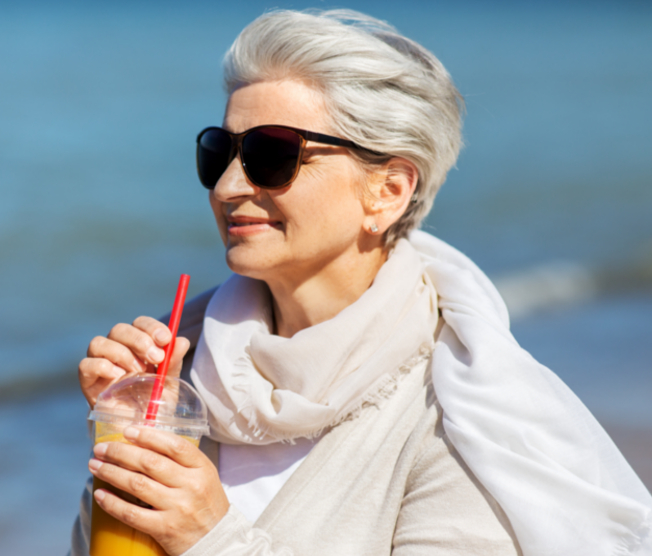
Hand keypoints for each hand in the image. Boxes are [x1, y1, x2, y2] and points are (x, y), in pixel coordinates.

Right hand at [79, 316, 190, 407]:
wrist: (139, 432)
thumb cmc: (155, 404)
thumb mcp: (169, 384)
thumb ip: (173, 362)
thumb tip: (183, 340)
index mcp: (138, 347)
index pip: (140, 324)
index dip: (151, 326)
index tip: (166, 339)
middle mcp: (117, 351)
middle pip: (119, 329)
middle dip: (139, 340)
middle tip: (156, 358)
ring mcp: (101, 365)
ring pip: (99, 342)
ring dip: (121, 353)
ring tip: (138, 372)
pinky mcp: (88, 382)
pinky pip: (86, 365)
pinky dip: (102, 366)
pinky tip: (119, 377)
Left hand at [89, 426, 228, 555]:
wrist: (218, 541)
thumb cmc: (206, 504)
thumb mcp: (204, 477)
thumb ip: (182, 461)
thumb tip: (146, 443)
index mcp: (202, 468)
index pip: (174, 445)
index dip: (148, 436)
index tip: (128, 430)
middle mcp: (191, 485)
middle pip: (150, 462)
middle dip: (120, 452)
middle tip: (101, 448)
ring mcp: (178, 507)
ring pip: (137, 484)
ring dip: (111, 472)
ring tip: (95, 465)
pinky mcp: (165, 529)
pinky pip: (132, 513)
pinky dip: (113, 503)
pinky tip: (100, 494)